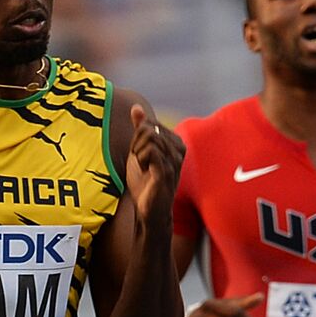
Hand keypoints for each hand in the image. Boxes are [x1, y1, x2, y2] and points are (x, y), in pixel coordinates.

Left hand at [125, 105, 184, 227]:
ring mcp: (175, 160)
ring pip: (149, 138)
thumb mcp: (139, 150)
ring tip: (143, 166)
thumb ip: (139, 128)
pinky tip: (144, 170)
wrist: (147, 210)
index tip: (140, 153)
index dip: (137, 137)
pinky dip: (140, 159)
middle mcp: (179, 149)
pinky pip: (151, 151)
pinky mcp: (167, 172)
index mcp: (176, 142)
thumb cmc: (145, 181)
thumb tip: (136, 106)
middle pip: (148, 129)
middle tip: (139, 161)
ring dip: (138, 153)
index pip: (149, 124)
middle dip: (136, 144)